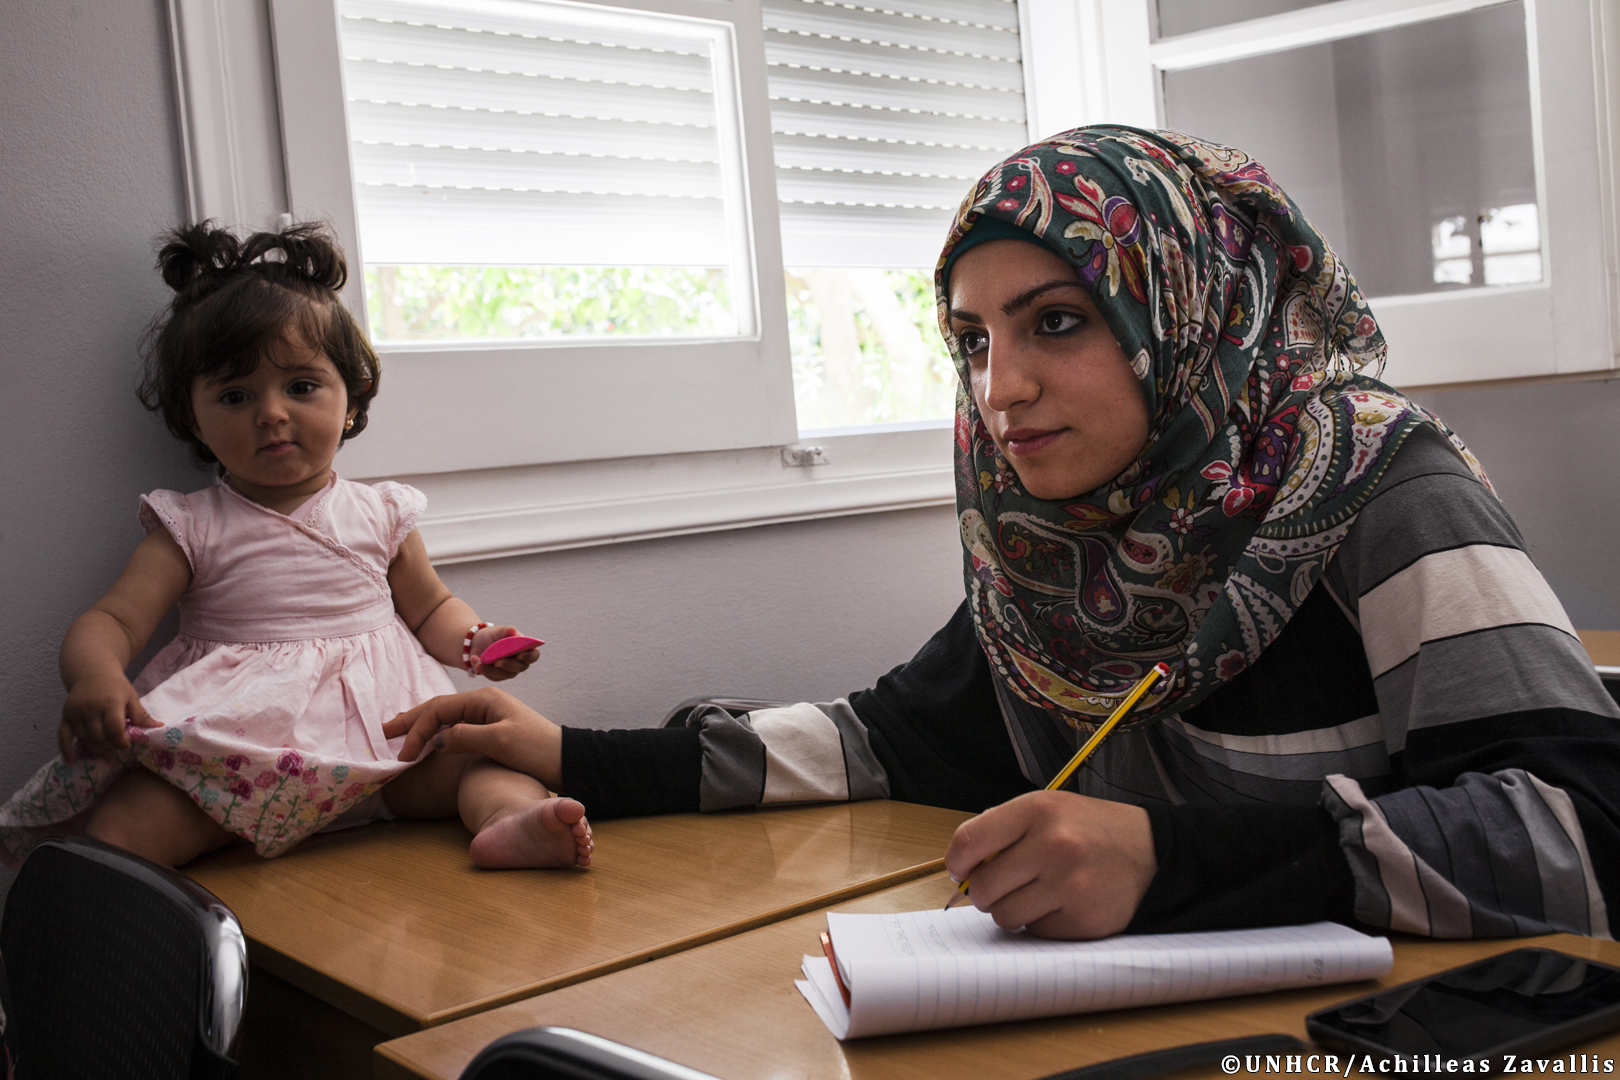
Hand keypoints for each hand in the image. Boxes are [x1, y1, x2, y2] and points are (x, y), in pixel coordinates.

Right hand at [59, 673, 161, 757]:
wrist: (93, 671)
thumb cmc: (116, 686)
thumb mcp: (131, 697)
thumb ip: (141, 715)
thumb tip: (158, 727)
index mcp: (110, 702)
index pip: (114, 729)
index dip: (121, 741)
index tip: (127, 745)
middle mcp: (90, 707)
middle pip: (99, 736)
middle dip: (110, 746)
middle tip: (117, 749)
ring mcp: (75, 712)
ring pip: (84, 738)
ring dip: (96, 749)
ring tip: (106, 755)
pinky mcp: (65, 715)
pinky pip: (63, 735)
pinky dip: (66, 749)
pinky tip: (71, 762)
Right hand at [382, 686, 561, 787]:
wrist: (564, 759)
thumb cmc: (535, 748)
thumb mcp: (499, 741)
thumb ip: (464, 736)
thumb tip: (434, 739)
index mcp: (483, 699)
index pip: (438, 709)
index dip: (416, 729)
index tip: (403, 754)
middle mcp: (482, 703)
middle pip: (437, 708)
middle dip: (410, 720)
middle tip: (383, 732)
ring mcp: (486, 715)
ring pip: (444, 718)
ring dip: (421, 727)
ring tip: (397, 736)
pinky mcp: (490, 730)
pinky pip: (455, 728)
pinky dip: (436, 735)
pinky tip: (426, 744)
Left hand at [469, 625, 540, 681]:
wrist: (476, 643)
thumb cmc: (491, 636)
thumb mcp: (497, 630)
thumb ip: (505, 631)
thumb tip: (513, 630)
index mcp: (524, 649)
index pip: (533, 655)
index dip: (529, 656)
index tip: (519, 654)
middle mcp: (520, 662)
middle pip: (520, 667)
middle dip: (508, 665)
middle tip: (497, 661)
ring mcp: (509, 671)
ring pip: (505, 674)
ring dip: (492, 670)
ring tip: (480, 662)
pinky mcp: (498, 676)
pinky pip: (493, 677)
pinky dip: (484, 670)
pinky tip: (476, 661)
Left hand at [944, 790, 1156, 939]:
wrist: (1149, 850)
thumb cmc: (1088, 830)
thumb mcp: (1046, 809)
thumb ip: (1002, 830)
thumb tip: (961, 866)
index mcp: (1038, 810)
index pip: (969, 841)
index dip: (957, 862)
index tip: (961, 869)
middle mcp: (1054, 845)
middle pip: (983, 887)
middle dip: (984, 892)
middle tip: (1001, 886)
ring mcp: (1070, 884)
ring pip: (1005, 916)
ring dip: (1012, 910)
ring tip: (1036, 893)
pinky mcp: (1084, 918)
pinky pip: (1035, 933)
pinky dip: (1041, 923)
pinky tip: (1061, 903)